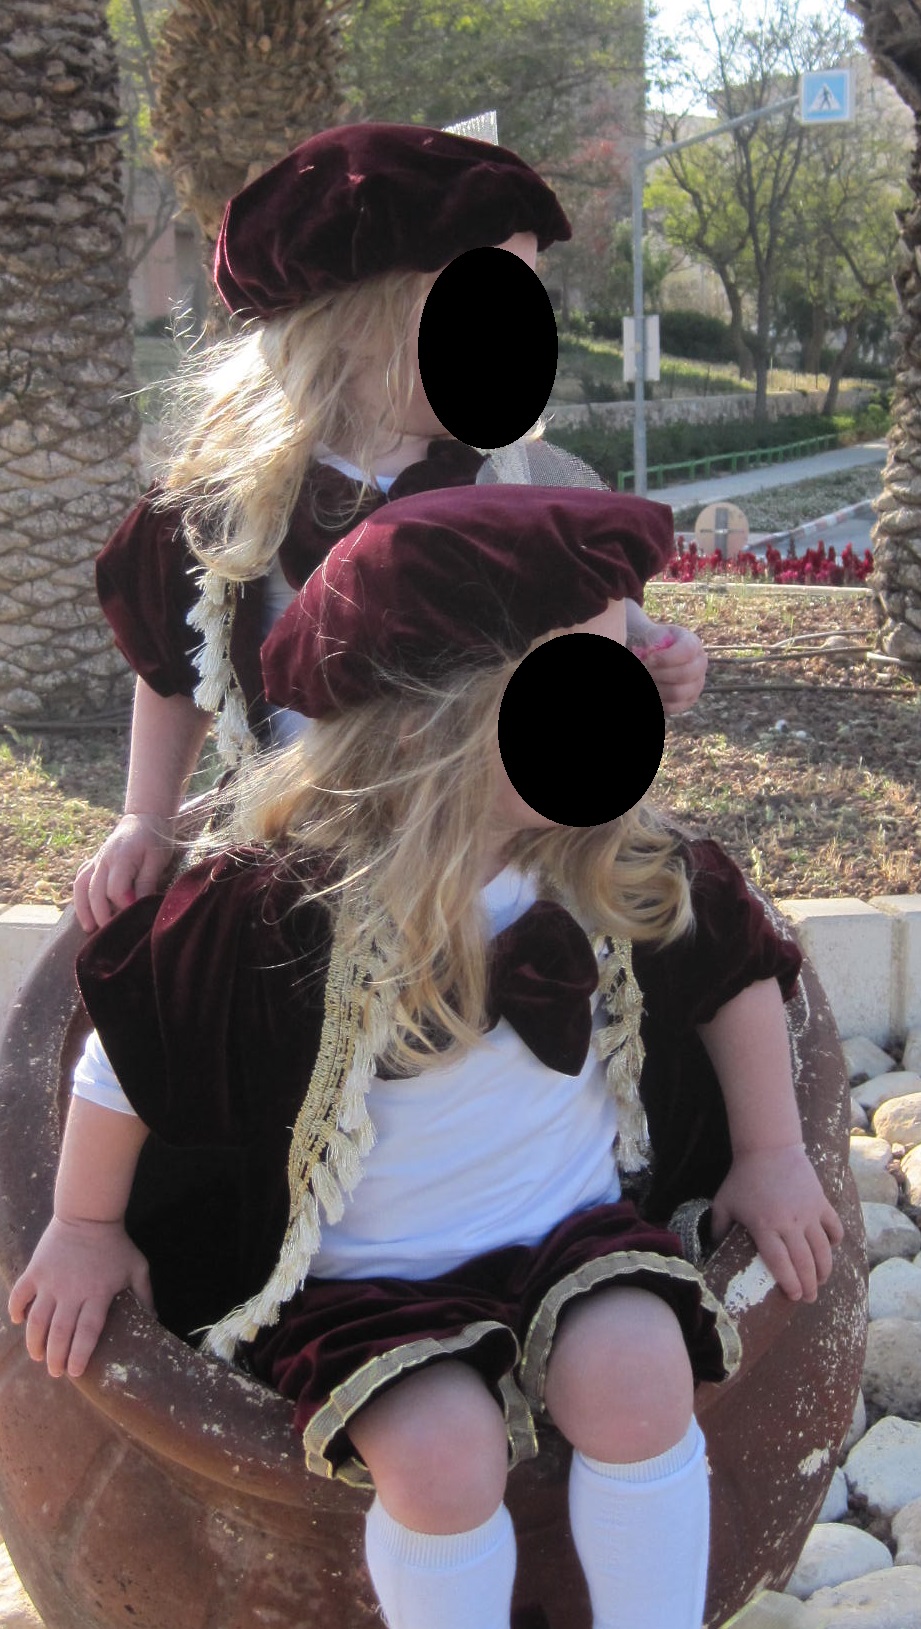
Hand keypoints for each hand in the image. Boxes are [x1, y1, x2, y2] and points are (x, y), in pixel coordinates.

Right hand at [8, 1216, 154, 1377]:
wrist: (89, 1213)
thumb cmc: (115, 1244)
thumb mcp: (137, 1267)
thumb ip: (145, 1295)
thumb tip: (155, 1320)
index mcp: (98, 1293)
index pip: (87, 1333)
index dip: (79, 1355)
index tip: (75, 1372)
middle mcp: (72, 1291)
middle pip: (60, 1333)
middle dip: (55, 1357)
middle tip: (55, 1371)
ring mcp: (51, 1281)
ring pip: (37, 1320)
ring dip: (34, 1342)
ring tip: (37, 1356)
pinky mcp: (36, 1270)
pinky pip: (20, 1294)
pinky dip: (16, 1309)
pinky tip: (18, 1321)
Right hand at [73, 813, 173, 930]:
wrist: (142, 820)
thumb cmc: (153, 840)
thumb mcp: (157, 859)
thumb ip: (146, 881)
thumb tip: (140, 905)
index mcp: (121, 857)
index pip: (115, 889)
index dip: (124, 905)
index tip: (135, 915)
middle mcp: (103, 860)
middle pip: (95, 892)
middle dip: (101, 914)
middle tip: (111, 932)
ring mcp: (95, 861)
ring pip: (81, 887)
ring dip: (83, 909)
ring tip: (89, 928)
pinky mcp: (92, 863)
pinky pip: (79, 880)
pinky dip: (78, 897)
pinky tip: (83, 912)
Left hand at [630, 623, 706, 714]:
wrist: (653, 656)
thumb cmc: (652, 643)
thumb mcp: (652, 636)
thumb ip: (653, 640)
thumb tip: (650, 654)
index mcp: (693, 644)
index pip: (687, 651)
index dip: (666, 658)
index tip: (648, 659)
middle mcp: (700, 664)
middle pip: (684, 674)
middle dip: (658, 674)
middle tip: (645, 670)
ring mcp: (697, 684)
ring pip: (677, 693)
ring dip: (656, 688)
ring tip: (648, 679)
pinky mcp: (688, 700)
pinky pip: (673, 707)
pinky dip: (659, 701)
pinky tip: (653, 689)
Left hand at [710, 1145, 843, 1302]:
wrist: (768, 1148)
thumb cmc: (743, 1178)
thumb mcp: (724, 1203)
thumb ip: (718, 1229)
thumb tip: (711, 1253)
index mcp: (765, 1226)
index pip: (781, 1264)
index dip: (790, 1283)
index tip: (793, 1296)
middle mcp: (790, 1223)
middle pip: (805, 1263)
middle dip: (809, 1285)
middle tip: (809, 1298)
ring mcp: (809, 1213)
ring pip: (823, 1250)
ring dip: (824, 1270)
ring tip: (821, 1282)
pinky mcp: (821, 1202)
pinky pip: (834, 1227)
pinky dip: (835, 1241)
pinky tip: (830, 1249)